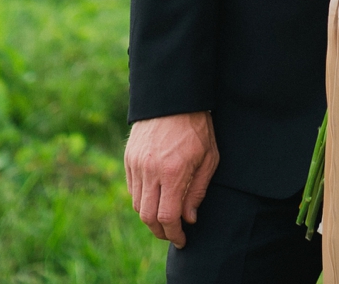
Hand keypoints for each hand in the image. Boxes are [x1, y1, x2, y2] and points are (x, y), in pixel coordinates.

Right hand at [124, 111, 219, 248]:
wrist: (173, 98)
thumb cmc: (197, 127)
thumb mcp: (209, 158)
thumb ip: (198, 190)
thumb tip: (189, 218)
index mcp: (173, 172)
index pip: (167, 217)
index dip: (174, 234)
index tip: (182, 240)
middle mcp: (150, 171)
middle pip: (147, 216)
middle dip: (160, 231)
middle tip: (172, 235)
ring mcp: (136, 164)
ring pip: (137, 204)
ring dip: (150, 217)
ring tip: (165, 219)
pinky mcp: (129, 158)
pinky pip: (132, 188)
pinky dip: (142, 200)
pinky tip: (155, 199)